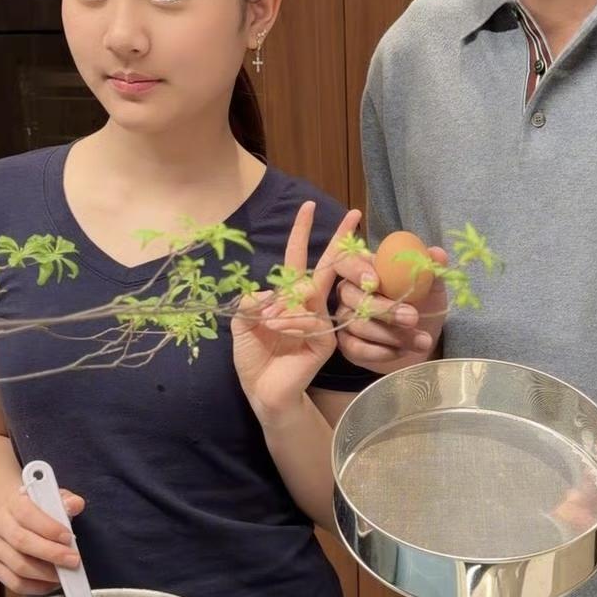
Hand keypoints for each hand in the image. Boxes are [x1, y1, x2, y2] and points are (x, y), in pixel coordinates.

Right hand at [0, 486, 84, 596]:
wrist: (10, 517)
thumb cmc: (37, 510)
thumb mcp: (52, 499)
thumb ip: (66, 501)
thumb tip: (75, 505)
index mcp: (13, 504)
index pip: (27, 514)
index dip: (49, 528)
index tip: (69, 537)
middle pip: (22, 542)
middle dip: (52, 553)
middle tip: (74, 560)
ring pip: (18, 566)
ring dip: (45, 574)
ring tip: (65, 574)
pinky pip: (14, 583)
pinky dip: (36, 587)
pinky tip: (51, 583)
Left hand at [232, 203, 356, 422]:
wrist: (262, 390)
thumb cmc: (254, 357)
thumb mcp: (243, 322)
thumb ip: (251, 300)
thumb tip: (273, 290)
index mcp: (290, 296)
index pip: (299, 258)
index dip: (302, 233)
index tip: (308, 206)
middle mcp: (311, 305)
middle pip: (328, 266)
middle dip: (339, 240)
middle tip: (353, 214)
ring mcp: (322, 322)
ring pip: (311, 294)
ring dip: (285, 305)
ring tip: (266, 323)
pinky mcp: (326, 340)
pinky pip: (311, 319)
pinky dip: (290, 322)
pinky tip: (277, 330)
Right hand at [332, 242, 448, 374]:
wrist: (421, 341)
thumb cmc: (423, 306)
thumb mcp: (432, 288)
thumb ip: (432, 270)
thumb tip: (437, 253)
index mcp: (365, 268)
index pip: (346, 260)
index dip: (355, 269)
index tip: (376, 282)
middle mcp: (349, 291)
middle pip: (351, 295)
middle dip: (384, 309)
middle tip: (412, 318)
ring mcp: (345, 317)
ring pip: (357, 324)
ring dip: (392, 334)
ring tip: (422, 341)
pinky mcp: (347, 343)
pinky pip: (356, 347)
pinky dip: (382, 351)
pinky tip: (403, 351)